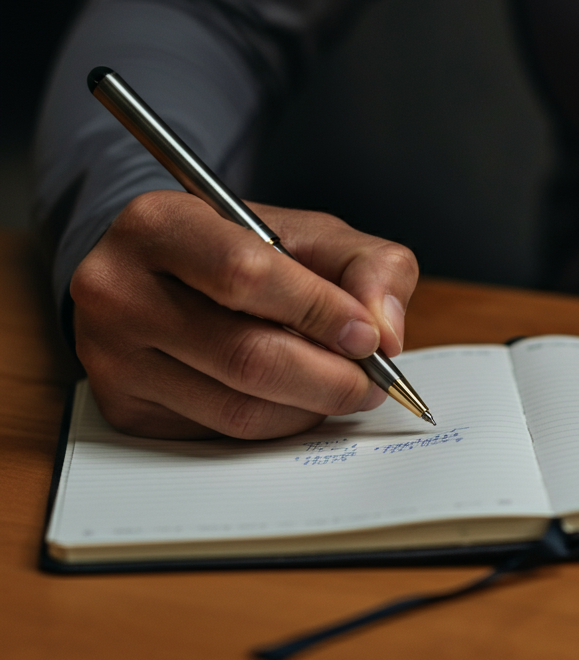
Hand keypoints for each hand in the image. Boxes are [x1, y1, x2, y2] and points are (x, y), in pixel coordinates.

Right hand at [70, 191, 418, 439]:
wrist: (164, 274)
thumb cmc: (244, 250)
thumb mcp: (309, 234)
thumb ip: (367, 265)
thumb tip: (385, 332)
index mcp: (158, 224)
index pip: (244, 275)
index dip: (319, 311)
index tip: (368, 336)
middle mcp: (117, 290)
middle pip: (245, 355)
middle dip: (329, 377)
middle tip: (371, 382)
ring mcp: (111, 357)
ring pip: (238, 409)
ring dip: (309, 408)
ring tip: (341, 388)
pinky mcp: (123, 410)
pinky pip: (221, 435)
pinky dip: (277, 424)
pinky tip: (293, 398)